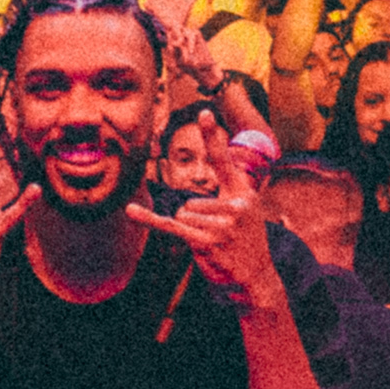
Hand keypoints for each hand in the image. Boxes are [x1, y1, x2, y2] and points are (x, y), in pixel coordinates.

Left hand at [128, 146, 280, 305]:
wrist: (257, 276)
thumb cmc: (248, 241)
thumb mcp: (249, 212)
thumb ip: (233, 192)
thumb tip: (224, 175)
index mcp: (243, 193)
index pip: (224, 160)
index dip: (213, 136)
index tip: (204, 112)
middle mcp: (234, 206)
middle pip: (190, 201)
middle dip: (196, 219)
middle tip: (218, 235)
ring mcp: (220, 225)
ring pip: (182, 214)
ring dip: (191, 230)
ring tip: (215, 242)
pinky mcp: (205, 242)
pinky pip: (171, 226)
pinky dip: (150, 219)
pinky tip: (132, 210)